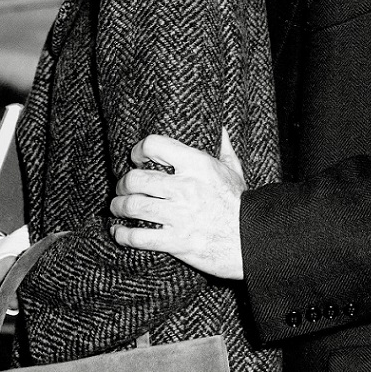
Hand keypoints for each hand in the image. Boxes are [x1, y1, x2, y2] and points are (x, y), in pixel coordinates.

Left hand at [110, 128, 245, 279]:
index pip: (155, 145)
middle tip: (121, 188)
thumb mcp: (234, 171)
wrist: (253, 240)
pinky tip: (119, 233)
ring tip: (117, 208)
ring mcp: (180, 215)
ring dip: (119, 208)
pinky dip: (123, 235)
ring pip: (133, 207)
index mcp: (198, 164)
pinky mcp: (176, 242)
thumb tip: (222, 129)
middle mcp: (185, 187)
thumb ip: (224, 149)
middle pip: (136, 179)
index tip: (136, 158)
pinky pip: (138, 237)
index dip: (139, 150)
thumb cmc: (241, 204)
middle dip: (122, 184)